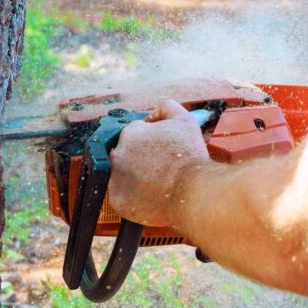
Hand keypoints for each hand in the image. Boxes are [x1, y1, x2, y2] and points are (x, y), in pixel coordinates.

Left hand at [107, 99, 210, 227]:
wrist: (194, 191)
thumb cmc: (190, 157)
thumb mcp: (185, 121)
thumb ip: (167, 108)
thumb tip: (153, 113)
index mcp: (130, 133)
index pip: (135, 135)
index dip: (149, 143)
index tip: (160, 153)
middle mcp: (117, 154)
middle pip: (126, 155)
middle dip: (140, 160)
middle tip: (159, 169)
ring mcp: (114, 178)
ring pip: (122, 176)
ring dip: (135, 178)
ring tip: (157, 183)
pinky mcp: (117, 200)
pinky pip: (122, 197)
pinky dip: (133, 197)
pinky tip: (151, 196)